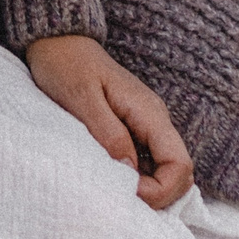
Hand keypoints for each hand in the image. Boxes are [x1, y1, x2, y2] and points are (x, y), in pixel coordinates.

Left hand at [26, 35, 193, 208]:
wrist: (58, 41)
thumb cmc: (66, 66)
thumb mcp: (82, 99)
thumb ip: (108, 133)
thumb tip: (130, 170)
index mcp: (149, 112)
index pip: (179, 164)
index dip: (160, 189)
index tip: (127, 193)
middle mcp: (155, 119)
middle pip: (179, 172)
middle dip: (158, 194)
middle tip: (121, 197)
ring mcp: (145, 123)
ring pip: (164, 169)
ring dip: (148, 188)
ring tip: (115, 189)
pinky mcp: (132, 127)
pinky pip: (147, 161)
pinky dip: (137, 177)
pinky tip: (112, 177)